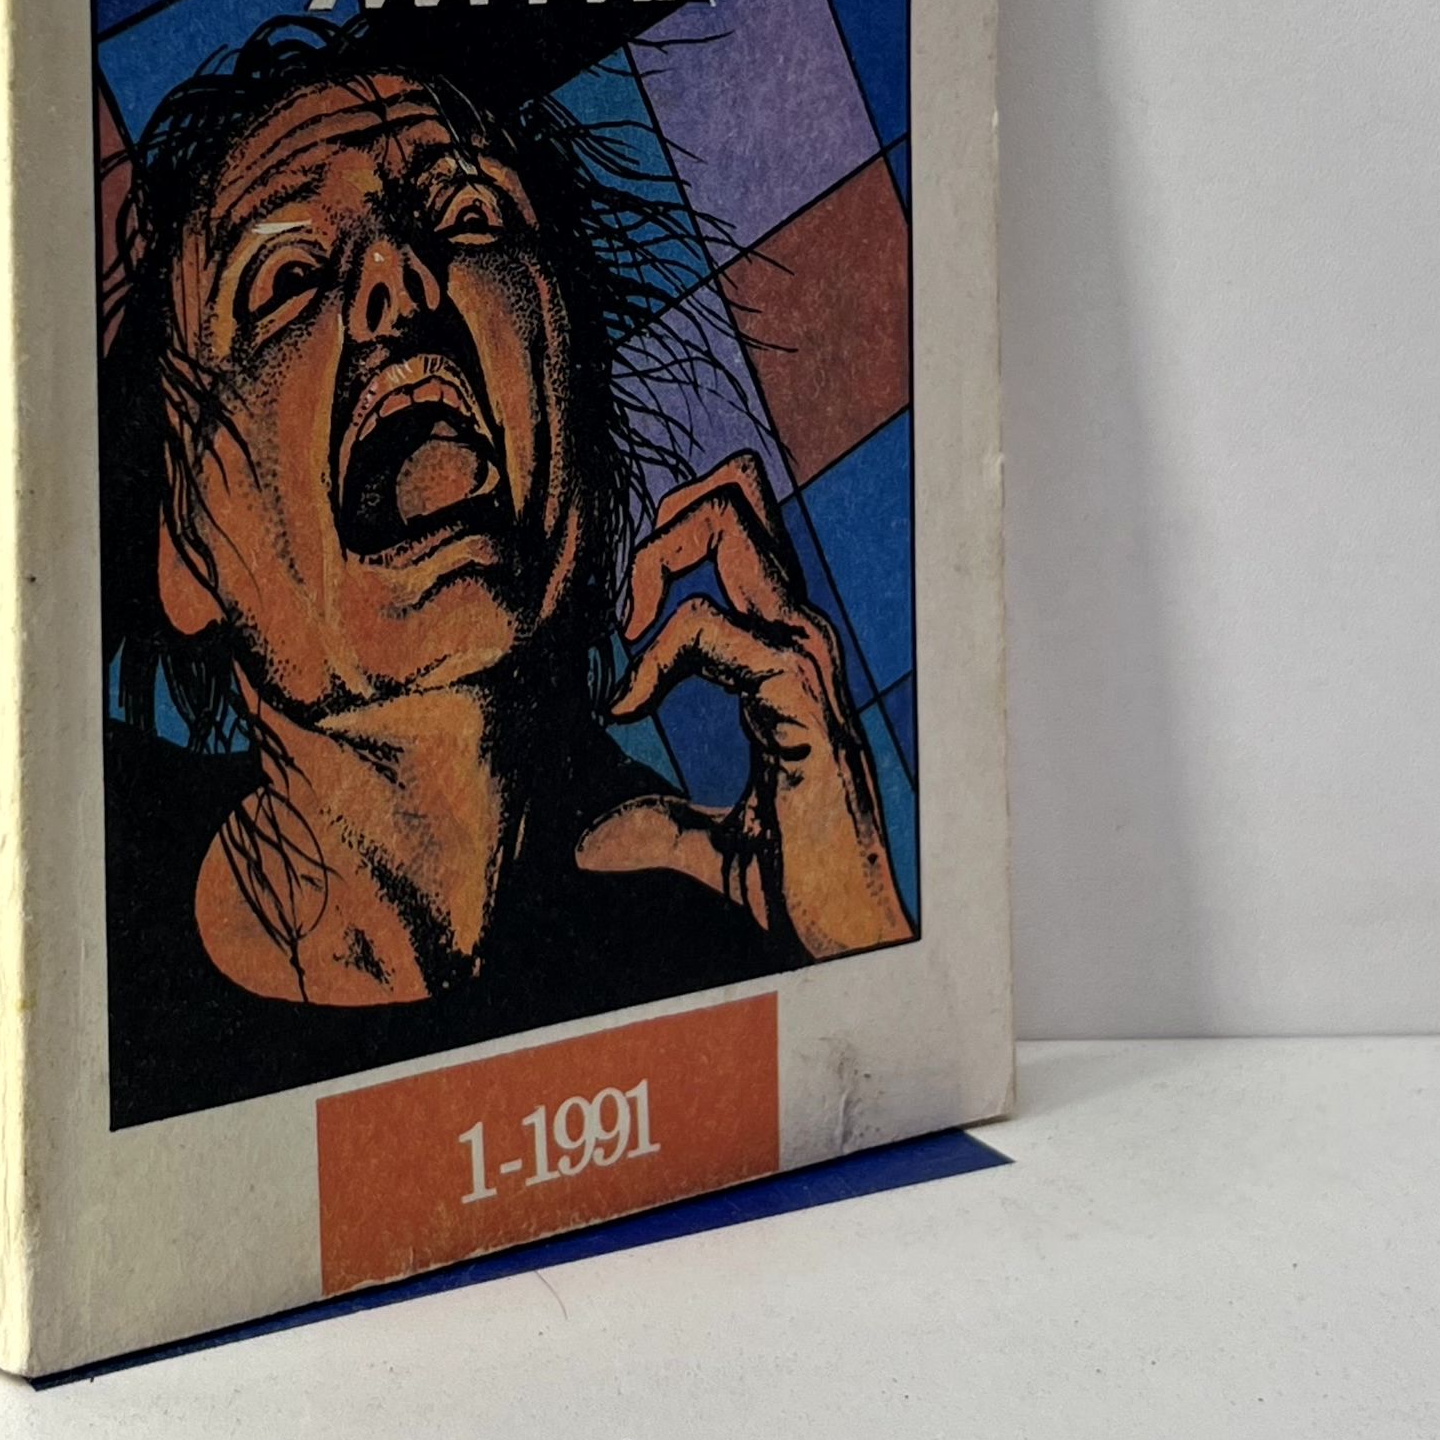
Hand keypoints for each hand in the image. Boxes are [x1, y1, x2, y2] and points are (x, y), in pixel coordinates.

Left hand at [608, 453, 910, 960]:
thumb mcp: (709, 848)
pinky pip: (708, 624)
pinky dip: (651, 655)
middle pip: (738, 497)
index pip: (736, 533)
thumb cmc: (802, 888)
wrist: (850, 942)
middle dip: (662, 521)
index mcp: (782, 656)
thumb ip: (658, 827)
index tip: (619, 647)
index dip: (662, 552)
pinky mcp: (796, 696)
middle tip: (626, 605)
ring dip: (653, 562)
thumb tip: (589, 842)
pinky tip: (624, 708)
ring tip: (625, 636)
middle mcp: (798, 639)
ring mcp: (803, 658)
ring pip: (728, 524)